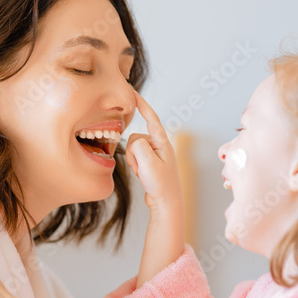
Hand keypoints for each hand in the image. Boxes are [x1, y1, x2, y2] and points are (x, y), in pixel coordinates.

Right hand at [125, 89, 182, 212]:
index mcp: (163, 142)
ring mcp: (154, 154)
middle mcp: (159, 145)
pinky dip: (135, 166)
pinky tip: (143, 176)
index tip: (132, 92)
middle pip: (134, 137)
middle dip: (133, 153)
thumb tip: (135, 141)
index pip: (150, 117)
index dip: (141, 104)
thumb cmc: (160, 184)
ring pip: (132, 148)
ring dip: (134, 161)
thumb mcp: (148, 162)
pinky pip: (134, 157)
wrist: (165, 205)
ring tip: (144, 173)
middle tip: (143, 168)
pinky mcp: (149, 162)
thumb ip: (138, 145)